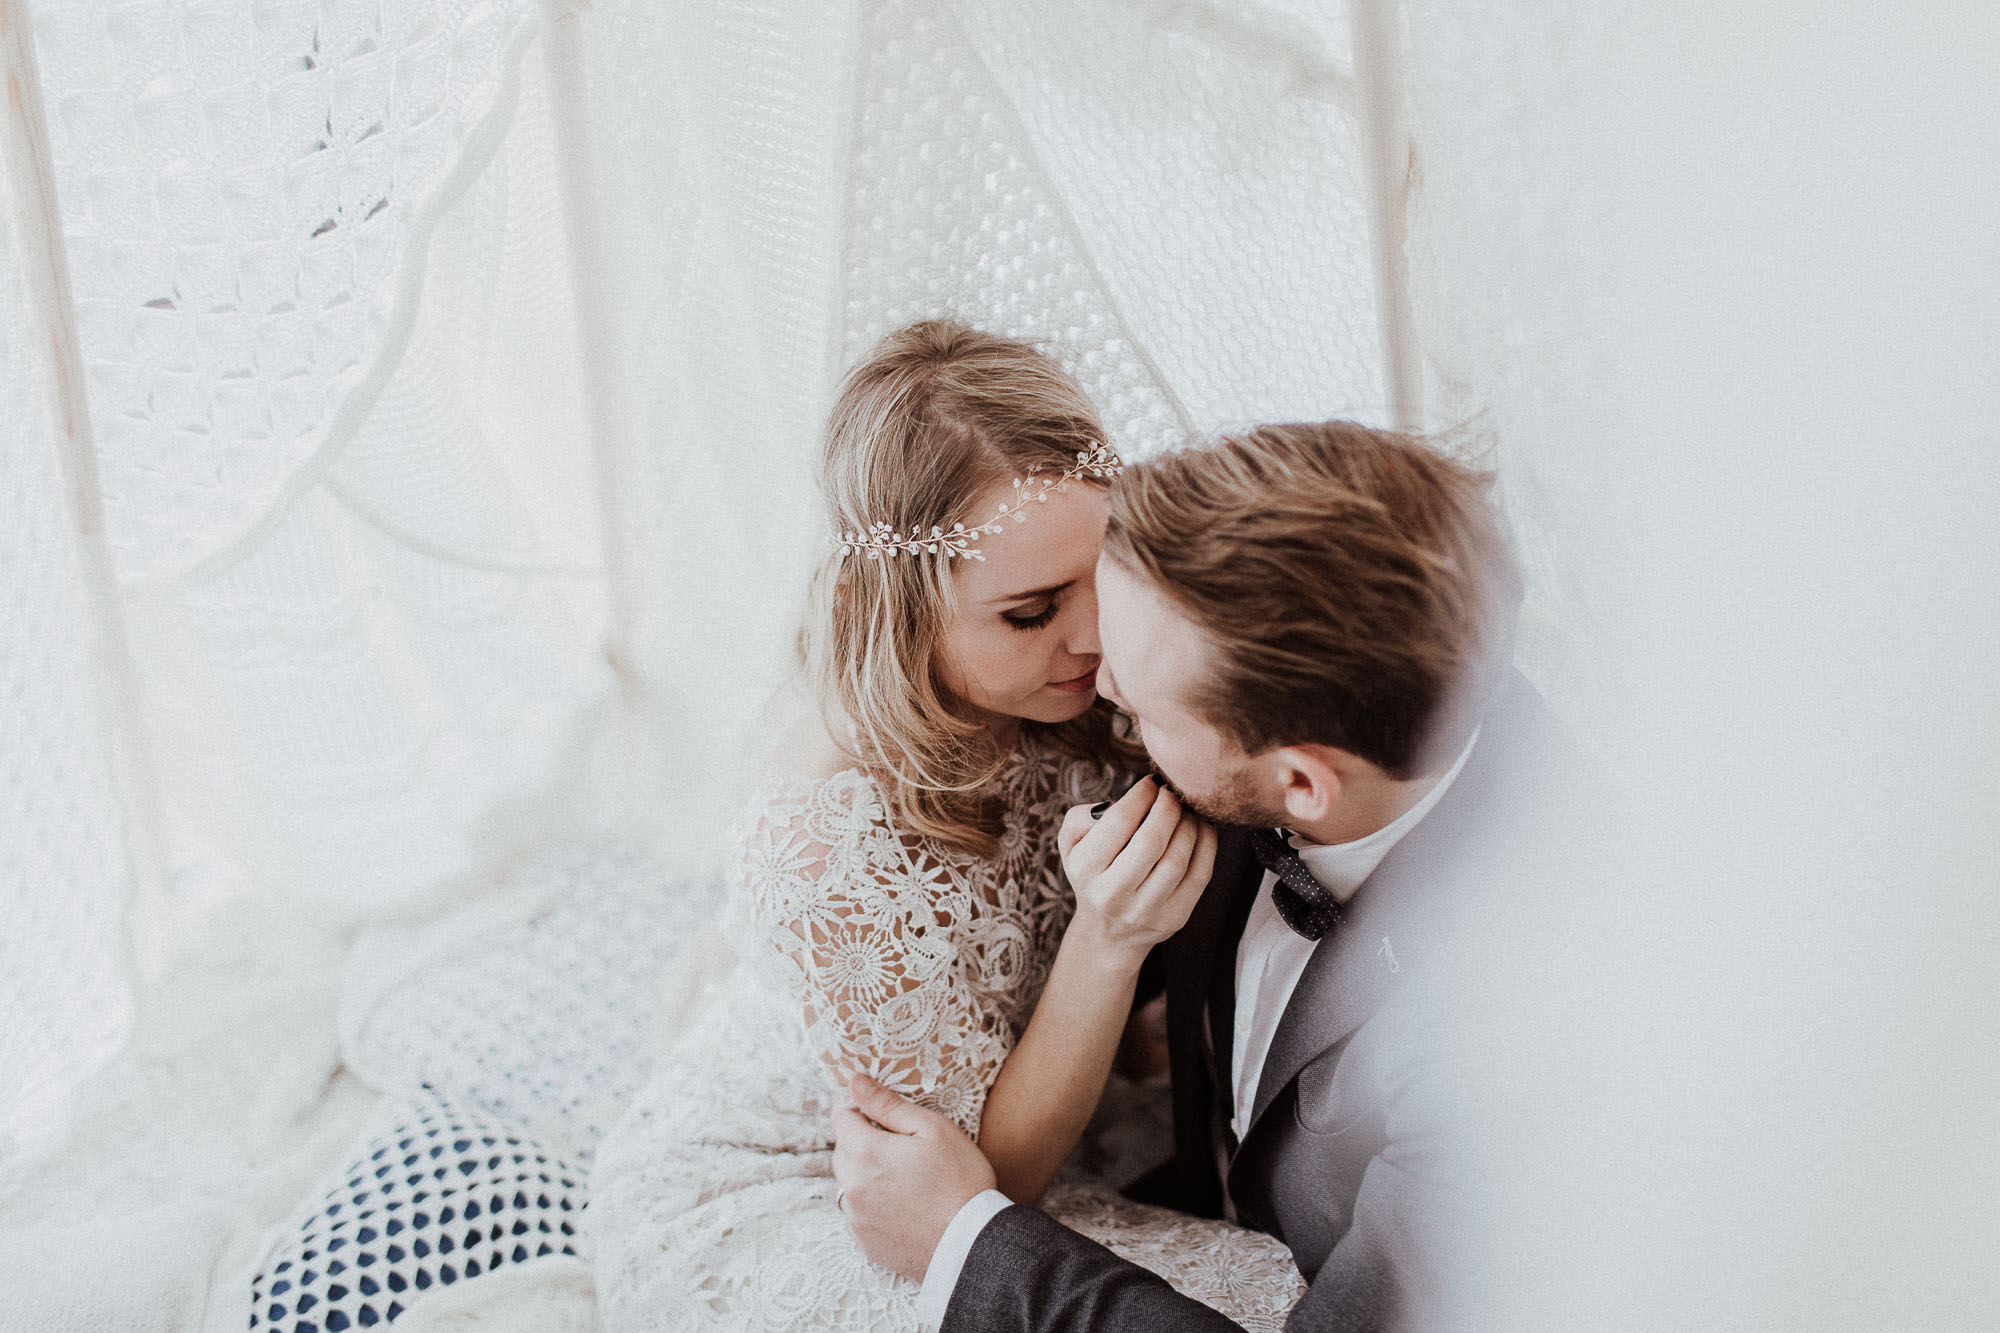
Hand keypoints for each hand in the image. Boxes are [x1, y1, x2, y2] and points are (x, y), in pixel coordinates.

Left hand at [832, 1073, 997, 1280]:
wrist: (971, 1243)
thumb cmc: (959, 1180)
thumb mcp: (932, 1129)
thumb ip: (888, 1105)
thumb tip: (855, 1082)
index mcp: (867, 1153)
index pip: (841, 1118)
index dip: (854, 1106)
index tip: (868, 1105)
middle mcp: (852, 1186)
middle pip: (842, 1150)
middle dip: (860, 1139)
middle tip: (893, 1142)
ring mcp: (856, 1217)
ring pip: (847, 1182)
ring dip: (862, 1172)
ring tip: (899, 1175)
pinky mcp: (864, 1241)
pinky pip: (856, 1212)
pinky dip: (869, 1202)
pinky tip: (898, 1203)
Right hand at [1057, 777, 1218, 966]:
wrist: (1108, 932)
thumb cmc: (1094, 874)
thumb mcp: (1071, 845)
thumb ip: (1080, 817)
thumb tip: (1112, 806)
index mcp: (1085, 870)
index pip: (1120, 821)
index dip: (1142, 795)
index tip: (1151, 784)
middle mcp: (1112, 895)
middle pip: (1151, 841)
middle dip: (1168, 807)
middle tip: (1171, 794)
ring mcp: (1145, 911)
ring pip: (1178, 858)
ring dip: (1189, 824)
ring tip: (1186, 810)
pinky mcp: (1174, 918)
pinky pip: (1200, 874)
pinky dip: (1207, 843)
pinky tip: (1201, 827)